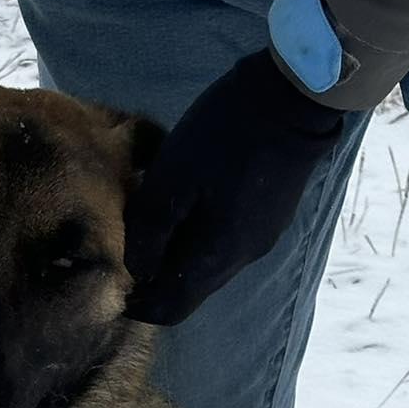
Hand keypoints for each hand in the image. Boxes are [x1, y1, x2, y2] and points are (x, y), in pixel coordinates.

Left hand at [123, 50, 342, 325]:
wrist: (293, 99)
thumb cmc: (225, 135)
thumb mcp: (173, 176)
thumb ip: (151, 229)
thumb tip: (137, 270)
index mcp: (217, 256)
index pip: (173, 309)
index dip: (141, 307)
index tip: (115, 289)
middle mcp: (243, 259)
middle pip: (191, 289)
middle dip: (157, 281)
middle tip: (127, 252)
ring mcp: (262, 238)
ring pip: (209, 267)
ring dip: (179, 256)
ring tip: (154, 226)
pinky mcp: (271, 217)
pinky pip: (226, 244)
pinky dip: (200, 239)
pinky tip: (189, 207)